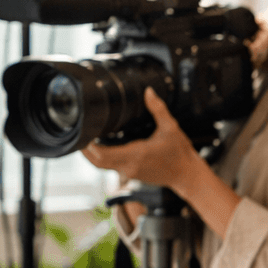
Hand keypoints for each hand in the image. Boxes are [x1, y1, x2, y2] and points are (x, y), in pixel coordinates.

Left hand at [82, 88, 198, 191]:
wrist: (187, 175)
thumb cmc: (180, 154)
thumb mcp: (171, 128)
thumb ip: (158, 109)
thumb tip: (148, 92)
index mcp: (136, 155)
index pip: (103, 155)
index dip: (89, 147)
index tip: (83, 134)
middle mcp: (129, 166)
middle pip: (97, 162)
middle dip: (85, 151)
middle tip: (80, 134)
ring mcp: (130, 173)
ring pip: (103, 166)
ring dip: (93, 155)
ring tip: (88, 139)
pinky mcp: (132, 175)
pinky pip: (112, 167)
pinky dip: (104, 157)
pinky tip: (104, 146)